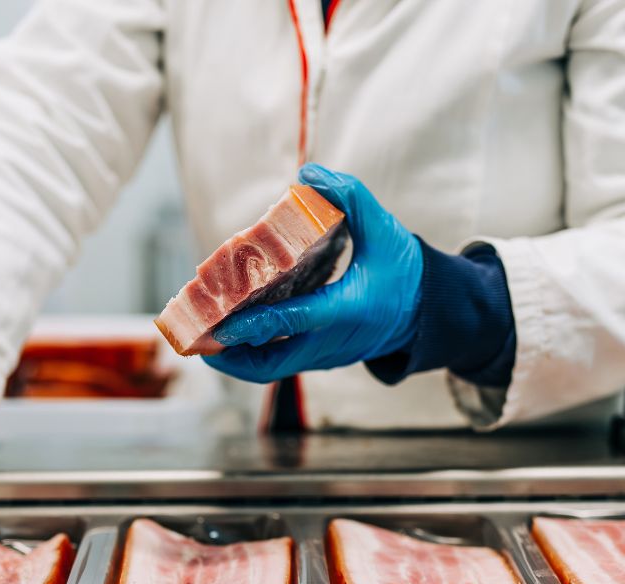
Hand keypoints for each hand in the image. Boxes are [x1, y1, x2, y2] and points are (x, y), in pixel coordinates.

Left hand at [204, 163, 422, 382]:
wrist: (429, 313)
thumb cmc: (405, 271)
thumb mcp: (385, 229)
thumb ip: (350, 197)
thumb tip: (307, 174)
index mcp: (349, 309)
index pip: (297, 319)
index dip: (258, 323)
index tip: (222, 323)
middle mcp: (332, 340)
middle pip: (273, 362)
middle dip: (230, 356)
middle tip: (195, 337)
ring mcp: (325, 355)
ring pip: (271, 368)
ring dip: (234, 358)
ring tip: (199, 336)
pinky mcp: (320, 358)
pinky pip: (279, 362)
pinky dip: (250, 352)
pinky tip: (224, 332)